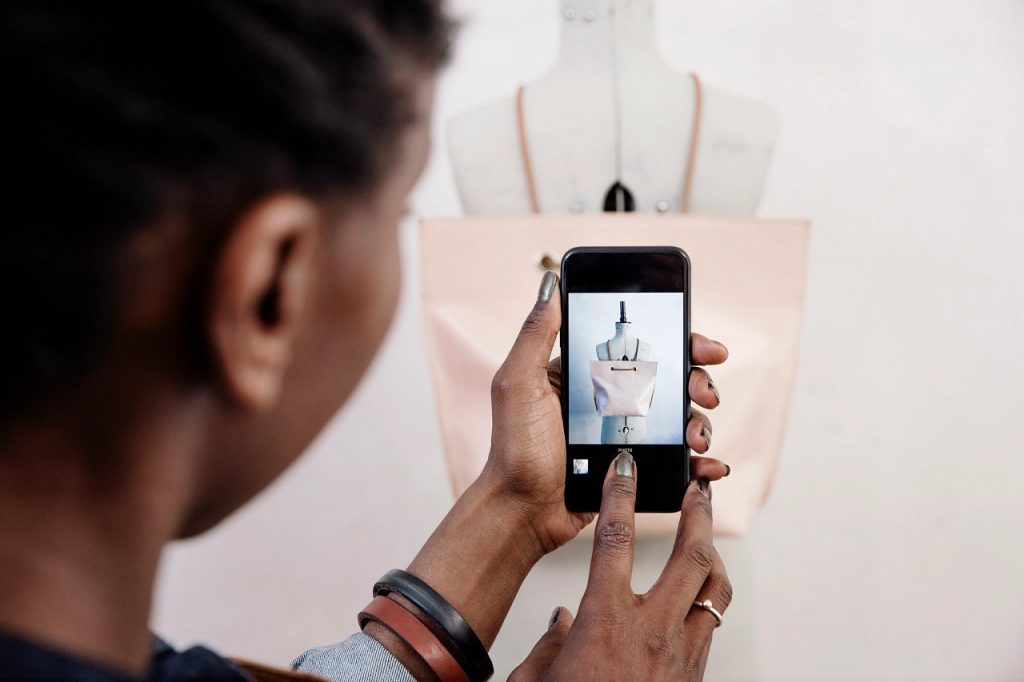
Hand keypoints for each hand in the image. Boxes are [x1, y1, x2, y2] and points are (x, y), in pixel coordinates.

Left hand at [483, 271, 730, 552]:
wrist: (522, 511)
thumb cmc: (514, 448)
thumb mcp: (518, 382)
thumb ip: (537, 334)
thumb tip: (551, 282)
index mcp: (587, 374)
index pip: (640, 346)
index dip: (678, 340)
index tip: (704, 345)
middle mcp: (610, 400)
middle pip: (671, 379)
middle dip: (699, 380)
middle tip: (704, 392)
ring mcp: (625, 435)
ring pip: (680, 419)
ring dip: (701, 422)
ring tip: (696, 438)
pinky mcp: (634, 468)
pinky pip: (677, 461)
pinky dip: (700, 464)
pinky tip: (709, 466)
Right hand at [509, 454, 730, 680]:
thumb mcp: (538, 678)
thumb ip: (551, 641)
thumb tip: (564, 619)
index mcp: (605, 620)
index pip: (615, 539)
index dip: (621, 494)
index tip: (626, 465)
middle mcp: (651, 629)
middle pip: (690, 554)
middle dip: (698, 514)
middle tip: (698, 488)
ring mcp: (680, 653)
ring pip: (714, 588)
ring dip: (712, 555)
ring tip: (704, 536)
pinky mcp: (694, 674)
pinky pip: (710, 623)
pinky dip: (707, 598)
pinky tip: (694, 595)